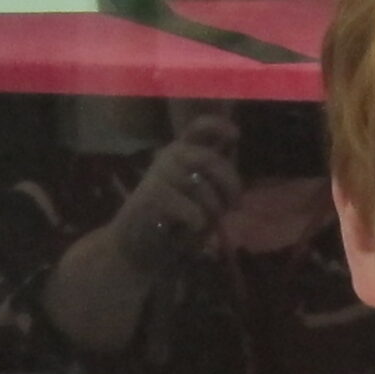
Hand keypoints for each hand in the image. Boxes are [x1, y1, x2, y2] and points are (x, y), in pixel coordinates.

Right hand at [110, 114, 242, 276]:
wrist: (138, 246)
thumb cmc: (176, 221)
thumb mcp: (202, 196)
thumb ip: (217, 179)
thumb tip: (235, 165)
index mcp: (182, 152)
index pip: (198, 128)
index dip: (218, 126)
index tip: (236, 134)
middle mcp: (170, 156)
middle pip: (210, 159)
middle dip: (230, 184)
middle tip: (234, 206)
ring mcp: (159, 174)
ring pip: (203, 190)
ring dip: (212, 212)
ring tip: (203, 225)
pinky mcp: (152, 196)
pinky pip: (193, 212)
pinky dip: (197, 226)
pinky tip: (187, 231)